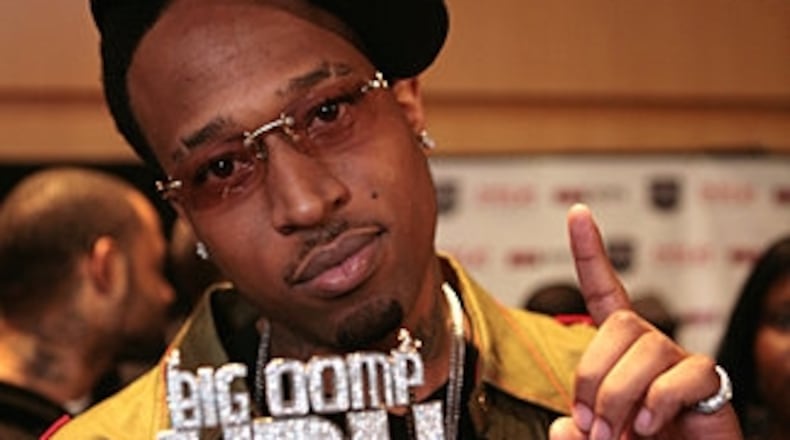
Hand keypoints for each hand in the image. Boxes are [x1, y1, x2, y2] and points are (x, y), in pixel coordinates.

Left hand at [549, 204, 741, 439]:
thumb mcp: (596, 438)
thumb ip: (575, 432)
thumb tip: (561, 427)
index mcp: (619, 352)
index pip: (603, 291)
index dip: (590, 253)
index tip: (578, 212)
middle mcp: (650, 347)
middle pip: (618, 324)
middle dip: (593, 376)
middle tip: (593, 424)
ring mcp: (681, 362)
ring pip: (646, 347)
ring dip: (621, 396)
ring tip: (619, 434)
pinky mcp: (710, 383)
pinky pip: (684, 374)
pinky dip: (659, 401)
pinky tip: (651, 425)